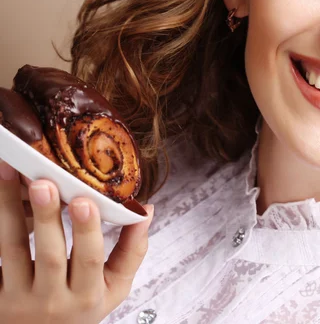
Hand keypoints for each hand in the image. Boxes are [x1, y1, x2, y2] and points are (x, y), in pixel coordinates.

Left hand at [0, 159, 153, 323]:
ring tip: (9, 173)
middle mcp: (52, 301)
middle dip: (47, 217)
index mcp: (87, 294)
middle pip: (50, 256)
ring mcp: (17, 300)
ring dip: (9, 211)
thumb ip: (132, 250)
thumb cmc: (80, 307)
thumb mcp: (114, 287)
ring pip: (13, 251)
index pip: (90, 260)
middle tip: (43, 183)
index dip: (88, 231)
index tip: (86, 201)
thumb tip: (146, 210)